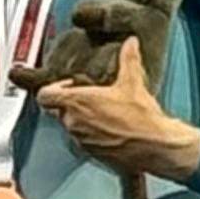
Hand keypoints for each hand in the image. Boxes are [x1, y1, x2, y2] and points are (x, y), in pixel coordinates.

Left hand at [35, 39, 199, 182]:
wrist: (155, 147)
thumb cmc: (141, 118)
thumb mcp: (133, 83)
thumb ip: (128, 59)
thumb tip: (131, 43)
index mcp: (77, 103)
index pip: (45, 96)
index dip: (53, 88)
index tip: (70, 85)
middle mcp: (74, 124)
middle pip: (57, 111)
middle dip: (69, 104)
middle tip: (87, 97)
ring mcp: (81, 141)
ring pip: (71, 127)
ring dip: (80, 119)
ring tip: (101, 112)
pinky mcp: (92, 155)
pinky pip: (83, 142)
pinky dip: (91, 134)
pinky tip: (110, 128)